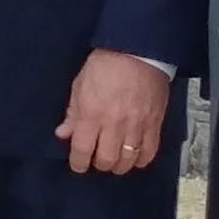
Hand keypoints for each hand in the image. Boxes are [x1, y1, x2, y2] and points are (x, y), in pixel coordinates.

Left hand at [56, 50, 174, 175]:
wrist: (138, 52)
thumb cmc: (105, 64)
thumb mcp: (79, 85)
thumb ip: (72, 113)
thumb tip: (63, 133)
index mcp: (92, 113)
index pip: (82, 149)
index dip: (78, 163)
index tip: (77, 165)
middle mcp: (114, 124)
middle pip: (107, 160)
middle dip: (99, 164)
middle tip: (97, 159)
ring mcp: (136, 125)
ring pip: (128, 160)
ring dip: (119, 166)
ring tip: (115, 160)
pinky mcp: (154, 124)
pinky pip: (149, 152)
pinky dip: (141, 160)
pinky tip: (135, 158)